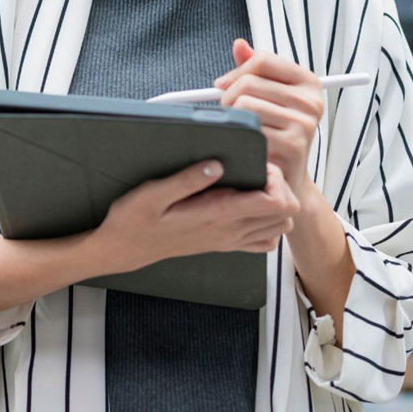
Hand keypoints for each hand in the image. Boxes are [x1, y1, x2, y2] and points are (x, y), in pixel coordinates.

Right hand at [91, 161, 300, 274]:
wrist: (126, 248)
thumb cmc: (135, 220)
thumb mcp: (152, 193)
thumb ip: (186, 179)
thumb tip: (216, 164)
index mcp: (217, 215)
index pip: (275, 202)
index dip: (274, 178)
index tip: (254, 164)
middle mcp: (230, 231)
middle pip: (286, 214)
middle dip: (280, 187)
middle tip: (256, 171)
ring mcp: (229, 240)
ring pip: (280, 227)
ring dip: (276, 203)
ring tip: (253, 185)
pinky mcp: (225, 244)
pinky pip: (264, 241)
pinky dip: (267, 223)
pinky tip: (248, 206)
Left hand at [213, 38, 323, 202]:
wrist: (288, 176)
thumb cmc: (276, 131)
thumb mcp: (271, 96)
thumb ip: (255, 69)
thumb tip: (239, 45)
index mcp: (308, 82)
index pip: (263, 60)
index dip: (236, 71)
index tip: (224, 85)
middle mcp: (311, 102)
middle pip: (248, 83)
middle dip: (228, 97)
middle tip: (230, 112)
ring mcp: (303, 124)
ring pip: (244, 106)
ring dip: (232, 118)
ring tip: (240, 129)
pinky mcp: (291, 146)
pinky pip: (247, 130)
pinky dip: (239, 136)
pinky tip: (245, 143)